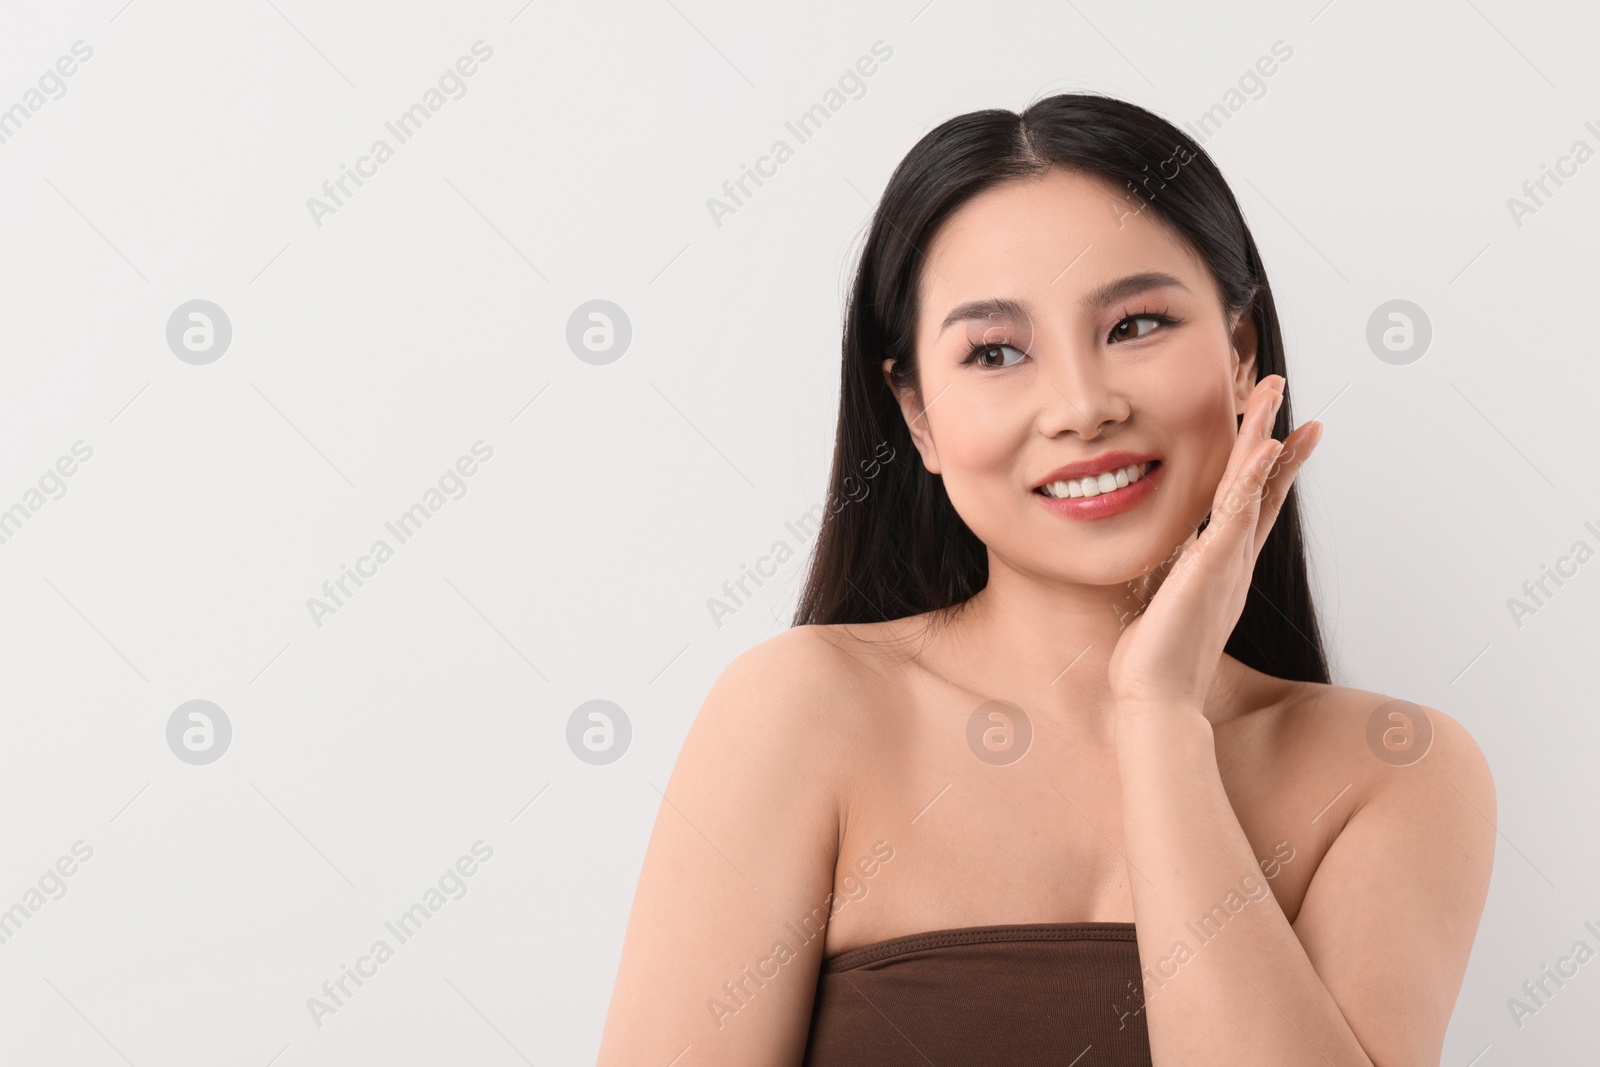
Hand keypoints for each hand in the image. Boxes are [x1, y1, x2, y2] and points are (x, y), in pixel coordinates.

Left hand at [1106, 374, 1322, 713]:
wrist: (1156, 701)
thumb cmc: (1154, 665)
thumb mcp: (1165, 607)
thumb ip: (1172, 583)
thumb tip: (1163, 571)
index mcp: (1223, 569)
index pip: (1253, 506)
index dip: (1269, 467)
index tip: (1284, 430)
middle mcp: (1234, 561)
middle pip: (1263, 485)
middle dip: (1274, 434)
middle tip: (1280, 389)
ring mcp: (1228, 561)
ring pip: (1254, 486)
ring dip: (1264, 435)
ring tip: (1273, 392)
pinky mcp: (1214, 565)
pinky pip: (1239, 511)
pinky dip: (1254, 476)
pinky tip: (1265, 444)